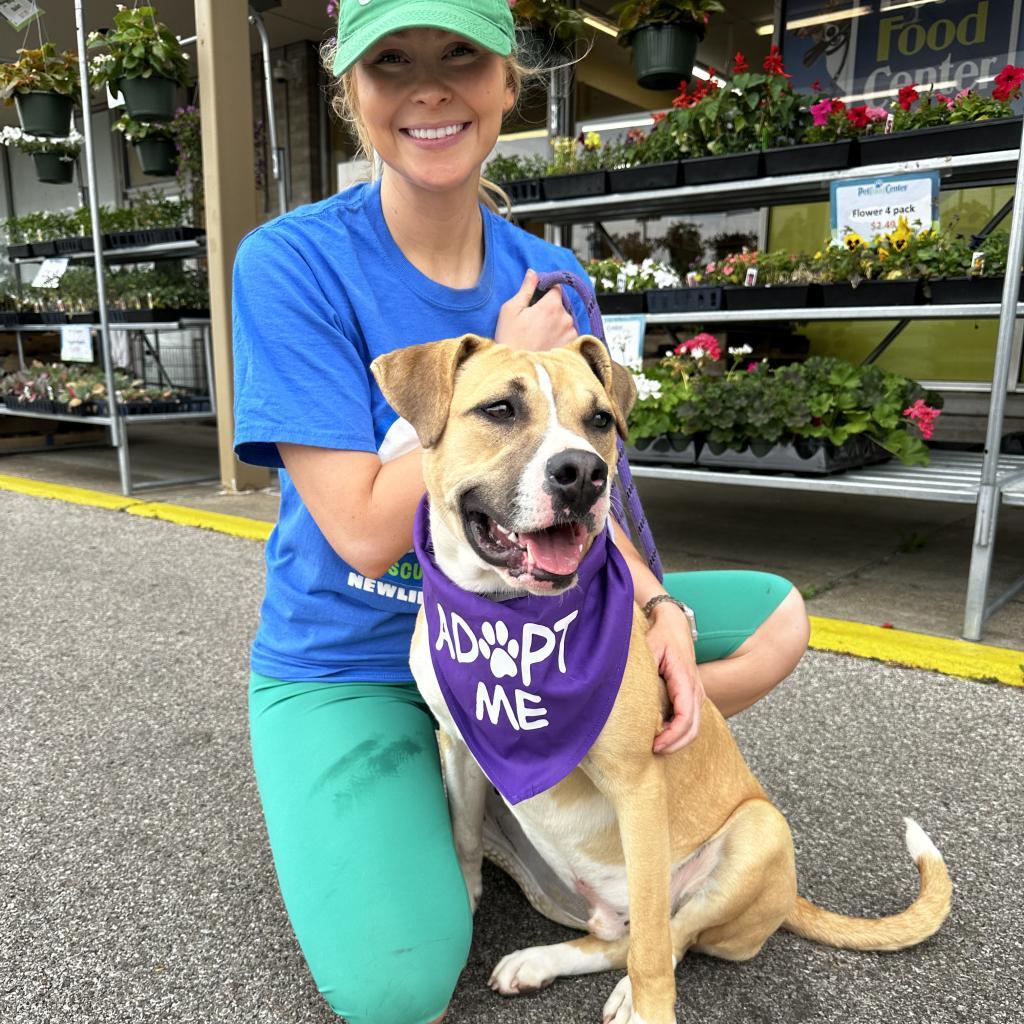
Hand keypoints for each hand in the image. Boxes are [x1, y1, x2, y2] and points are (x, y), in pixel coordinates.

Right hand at [494, 268, 576, 350]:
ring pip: (565, 319)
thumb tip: (533, 273)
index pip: (556, 288)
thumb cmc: (510, 339)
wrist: (517, 369)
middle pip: (560, 305)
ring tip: (540, 334)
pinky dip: (560, 335)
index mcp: (551, 305)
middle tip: (534, 321)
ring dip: (556, 322)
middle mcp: (565, 317)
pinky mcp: (571, 345)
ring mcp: (571, 333)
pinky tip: (547, 341)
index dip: (546, 291)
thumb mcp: (511, 310)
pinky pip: (568, 333)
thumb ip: (526, 289)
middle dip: (550, 309)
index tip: (537, 299)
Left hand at [645, 602, 703, 753]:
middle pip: (693, 729)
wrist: (674, 624)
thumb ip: (645, 667)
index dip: (671, 736)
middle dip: (674, 744)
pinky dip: (679, 732)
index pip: (685, 717)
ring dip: (678, 741)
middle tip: (652, 751)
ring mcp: (697, 693)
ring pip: (695, 727)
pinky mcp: (692, 695)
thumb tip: (632, 689)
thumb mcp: (649, 646)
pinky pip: (691, 720)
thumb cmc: (661, 635)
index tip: (654, 745)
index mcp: (685, 679)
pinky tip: (661, 735)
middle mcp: (696, 689)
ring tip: (655, 746)